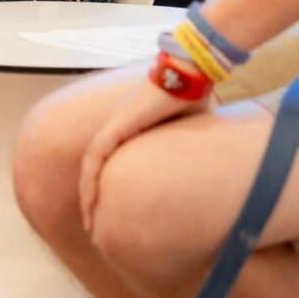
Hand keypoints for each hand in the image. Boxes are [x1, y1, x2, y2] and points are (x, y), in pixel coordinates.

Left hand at [77, 76, 209, 231]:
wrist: (190, 70)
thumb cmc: (194, 93)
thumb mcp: (192, 129)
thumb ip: (190, 146)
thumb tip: (211, 166)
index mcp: (134, 130)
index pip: (113, 164)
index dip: (108, 188)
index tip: (112, 214)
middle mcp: (119, 128)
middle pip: (95, 168)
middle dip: (92, 199)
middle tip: (93, 227)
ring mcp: (116, 125)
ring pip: (91, 165)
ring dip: (86, 195)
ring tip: (88, 223)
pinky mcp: (118, 125)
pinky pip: (96, 156)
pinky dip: (90, 179)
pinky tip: (89, 201)